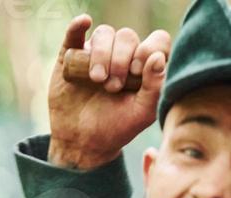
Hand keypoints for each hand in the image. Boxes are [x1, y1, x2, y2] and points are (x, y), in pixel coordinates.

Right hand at [47, 13, 170, 170]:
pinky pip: (75, 32)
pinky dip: (78, 25)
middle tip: (113, 87)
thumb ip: (155, 87)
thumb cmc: (116, 127)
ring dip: (102, 55)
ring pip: (104, 33)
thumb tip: (158, 57)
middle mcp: (122, 54)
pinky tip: (84, 23)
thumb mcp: (142, 114)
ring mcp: (96, 53)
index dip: (149, 49)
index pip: (156, 41)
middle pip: (127, 36)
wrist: (82, 141)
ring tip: (97, 80)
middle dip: (121, 60)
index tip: (137, 72)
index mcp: (144, 66)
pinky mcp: (72, 55)